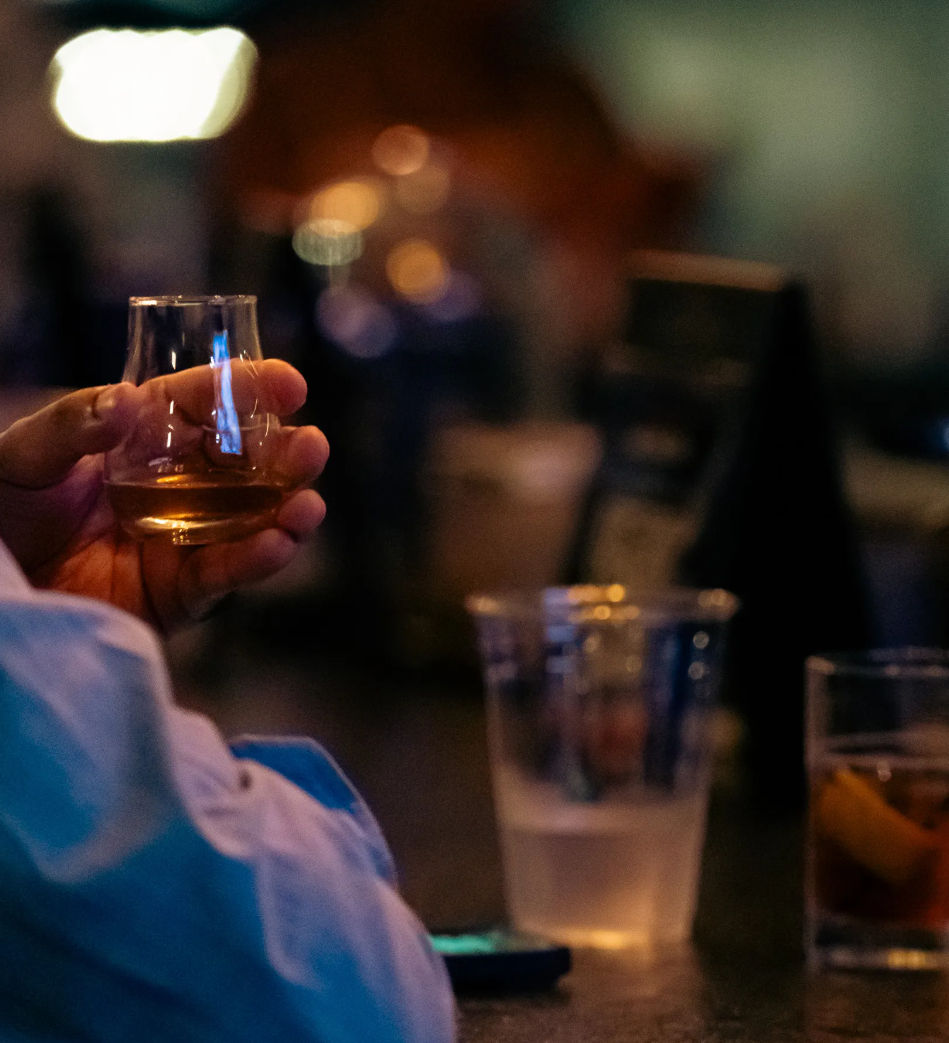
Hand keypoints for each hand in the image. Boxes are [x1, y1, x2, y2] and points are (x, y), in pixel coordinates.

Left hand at [0, 361, 328, 632]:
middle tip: (311, 447)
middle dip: (286, 455)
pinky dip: (256, 561)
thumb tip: (127, 401)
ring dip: (289, 510)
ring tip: (307, 507)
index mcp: (143, 439)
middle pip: (245, 463)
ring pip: (253, 520)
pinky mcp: (182, 592)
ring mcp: (184, 538)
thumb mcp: (21, 457)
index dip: (249, 391)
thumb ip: (71, 426)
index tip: (290, 383)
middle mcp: (176, 485)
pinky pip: (226, 574)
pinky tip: (279, 544)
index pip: (205, 405)